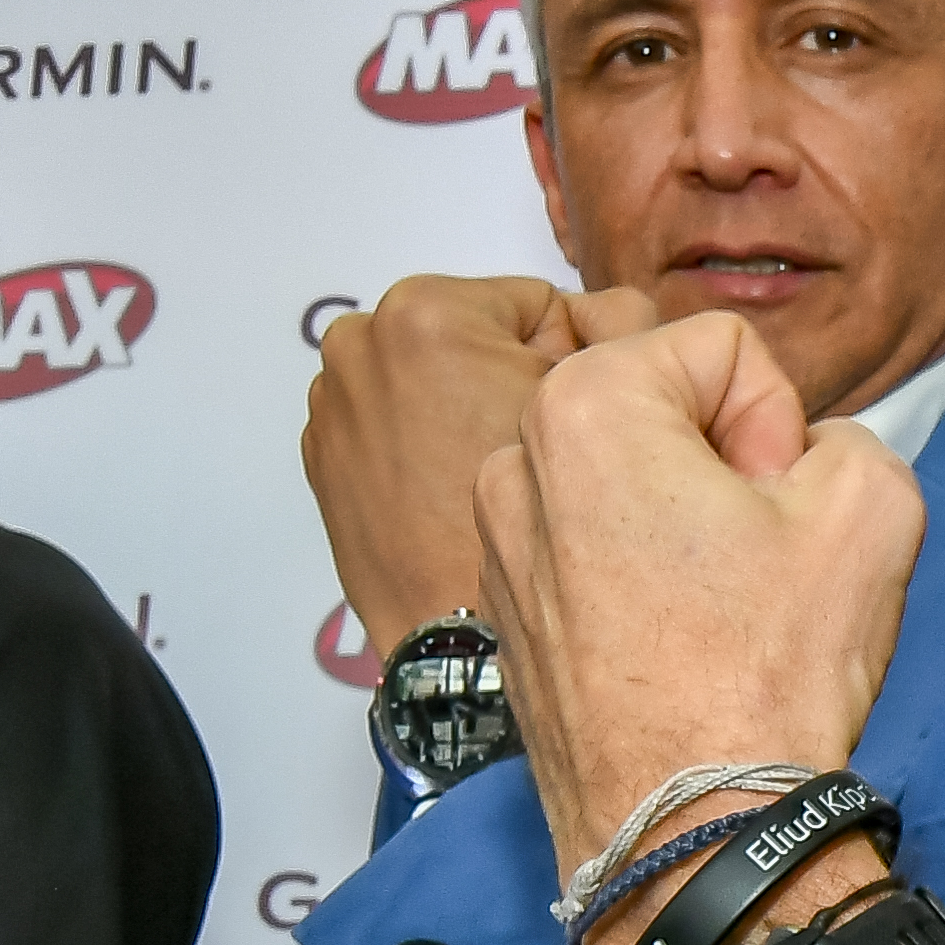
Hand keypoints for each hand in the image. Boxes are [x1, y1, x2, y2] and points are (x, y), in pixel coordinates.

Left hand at [302, 273, 655, 650]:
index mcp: (424, 311)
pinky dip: (421, 446)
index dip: (569, 360)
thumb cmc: (533, 528)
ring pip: (434, 381)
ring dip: (462, 410)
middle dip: (507, 380)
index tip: (567, 421)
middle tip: (534, 454)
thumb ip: (621, 326)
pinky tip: (454, 494)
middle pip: (475, 338)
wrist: (466, 640)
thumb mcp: (600, 400)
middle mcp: (358, 346)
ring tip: (493, 477)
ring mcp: (332, 406)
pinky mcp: (323, 459)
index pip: (534, 304)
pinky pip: (395, 426)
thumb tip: (607, 313)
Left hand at [476, 313, 926, 869]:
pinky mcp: (506, 610)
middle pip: (666, 407)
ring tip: (714, 605)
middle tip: (752, 556)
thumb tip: (798, 462)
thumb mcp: (873, 505)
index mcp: (585, 404)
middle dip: (724, 463)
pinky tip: (676, 642)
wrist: (694, 834)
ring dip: (683, 518)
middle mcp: (512, 460)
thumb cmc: (764, 673)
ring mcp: (496, 542)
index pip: (725, 348)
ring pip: (631, 479)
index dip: (778, 423)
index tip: (776, 510)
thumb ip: (845, 434)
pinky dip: (639, 573)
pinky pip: (593, 545)